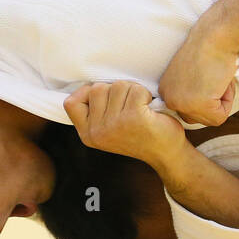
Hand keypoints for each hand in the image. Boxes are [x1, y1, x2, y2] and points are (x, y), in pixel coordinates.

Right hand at [64, 80, 188, 167]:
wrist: (166, 154)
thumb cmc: (140, 135)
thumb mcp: (109, 130)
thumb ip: (96, 112)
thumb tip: (89, 85)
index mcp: (88, 134)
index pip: (71, 103)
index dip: (87, 93)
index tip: (106, 99)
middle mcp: (97, 132)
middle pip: (97, 88)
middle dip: (116, 91)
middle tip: (130, 105)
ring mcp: (114, 125)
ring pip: (117, 86)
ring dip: (132, 91)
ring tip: (140, 107)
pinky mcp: (133, 117)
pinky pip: (135, 89)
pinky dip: (145, 94)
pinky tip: (149, 107)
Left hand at [159, 18, 238, 125]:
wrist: (214, 35)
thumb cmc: (208, 48)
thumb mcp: (190, 75)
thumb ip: (190, 91)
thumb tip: (202, 103)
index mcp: (166, 91)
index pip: (189, 110)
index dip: (205, 95)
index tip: (205, 75)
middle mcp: (169, 99)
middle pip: (198, 118)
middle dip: (212, 102)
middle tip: (213, 77)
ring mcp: (182, 103)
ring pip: (210, 118)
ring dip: (220, 100)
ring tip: (217, 77)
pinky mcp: (199, 105)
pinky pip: (221, 116)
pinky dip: (228, 100)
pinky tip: (221, 81)